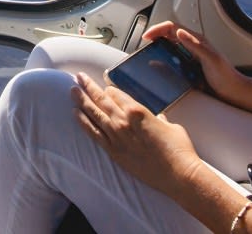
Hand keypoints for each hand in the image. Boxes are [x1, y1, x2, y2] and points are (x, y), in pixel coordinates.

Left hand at [73, 72, 204, 193]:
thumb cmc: (179, 149)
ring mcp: (117, 137)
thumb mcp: (170, 125)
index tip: (105, 87)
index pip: (116, 94)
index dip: (110, 89)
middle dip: (88, 86)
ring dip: (82, 101)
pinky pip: (94, 133)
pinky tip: (75, 113)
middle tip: (78, 77)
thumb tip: (158, 118)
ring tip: (72, 90)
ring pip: (94, 114)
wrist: (179, 174)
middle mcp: (123, 121)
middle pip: (101, 100)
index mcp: (137, 110)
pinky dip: (83, 122)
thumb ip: (159, 119)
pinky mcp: (114, 152)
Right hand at [142, 21, 249, 103]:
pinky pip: (172, 59)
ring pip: (169, 46)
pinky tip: (159, 67)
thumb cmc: (227, 77)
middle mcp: (192, 46)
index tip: (147, 37)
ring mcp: (190, 56)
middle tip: (145, 43)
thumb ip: (196, 45)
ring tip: (149, 52)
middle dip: (155, 35)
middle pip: (168, 34)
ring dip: (158, 46)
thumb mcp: (211, 59)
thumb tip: (179, 32)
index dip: (158, 29)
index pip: (172, 27)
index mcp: (196, 40)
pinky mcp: (188, 67)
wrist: (234, 93)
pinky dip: (163, 59)